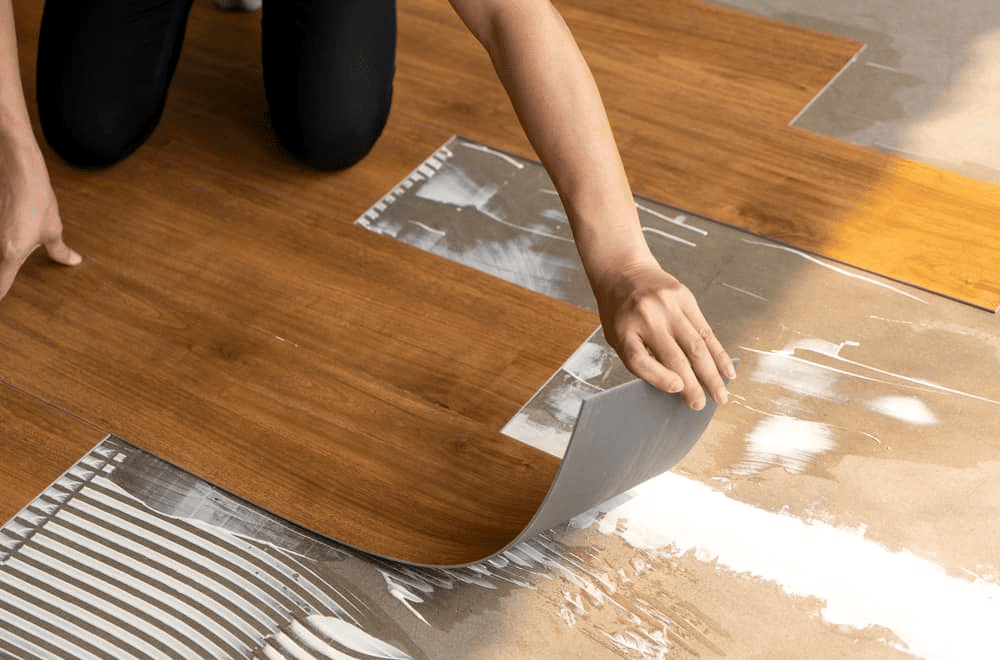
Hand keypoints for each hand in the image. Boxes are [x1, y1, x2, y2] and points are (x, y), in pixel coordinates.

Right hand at [0, 137, 80, 300]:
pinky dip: (1, 240)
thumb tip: (72, 261)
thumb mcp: (52, 227)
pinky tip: (8, 228)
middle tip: (18, 254)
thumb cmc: (35, 197)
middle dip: (5, 270)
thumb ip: (59, 250)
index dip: (1, 299)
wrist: (16, 167)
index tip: (4, 302)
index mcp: (10, 253)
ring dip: (4, 255)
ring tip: (17, 238)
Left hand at [593, 258, 734, 409]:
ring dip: (711, 374)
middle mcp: (648, 316)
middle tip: (703, 406)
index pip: (641, 360)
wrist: (623, 269)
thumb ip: (640, 357)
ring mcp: (669, 305)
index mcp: (624, 328)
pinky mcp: (685, 297)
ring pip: (697, 346)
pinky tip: (726, 370)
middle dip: (693, 385)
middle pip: (675, 356)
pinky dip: (718, 353)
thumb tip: (675, 384)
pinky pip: (706, 331)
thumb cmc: (619, 311)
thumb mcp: (617, 335)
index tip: (678, 391)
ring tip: (720, 396)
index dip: (660, 378)